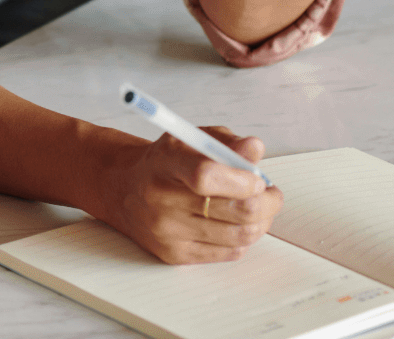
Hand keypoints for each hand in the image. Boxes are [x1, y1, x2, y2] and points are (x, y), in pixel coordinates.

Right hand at [92, 128, 282, 264]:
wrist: (123, 188)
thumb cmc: (164, 163)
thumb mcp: (191, 139)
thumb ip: (226, 143)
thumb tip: (255, 148)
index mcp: (165, 163)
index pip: (205, 175)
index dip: (243, 179)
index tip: (257, 177)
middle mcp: (162, 200)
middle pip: (235, 211)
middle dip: (267, 202)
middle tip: (270, 194)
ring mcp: (167, 231)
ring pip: (240, 235)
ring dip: (261, 221)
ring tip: (258, 208)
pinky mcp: (174, 255)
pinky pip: (229, 253)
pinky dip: (243, 238)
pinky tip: (236, 223)